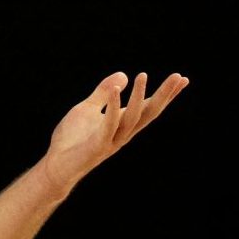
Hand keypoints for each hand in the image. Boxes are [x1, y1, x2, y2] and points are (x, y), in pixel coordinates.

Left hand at [44, 71, 188, 190]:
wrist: (56, 165)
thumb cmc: (72, 138)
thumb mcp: (88, 108)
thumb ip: (103, 92)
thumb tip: (124, 74)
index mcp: (123, 124)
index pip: (149, 107)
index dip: (166, 94)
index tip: (183, 79)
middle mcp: (123, 133)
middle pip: (149, 113)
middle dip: (165, 95)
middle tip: (179, 77)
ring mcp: (112, 140)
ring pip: (132, 118)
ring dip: (139, 96)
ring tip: (143, 75)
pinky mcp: (97, 144)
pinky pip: (109, 124)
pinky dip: (113, 107)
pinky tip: (117, 90)